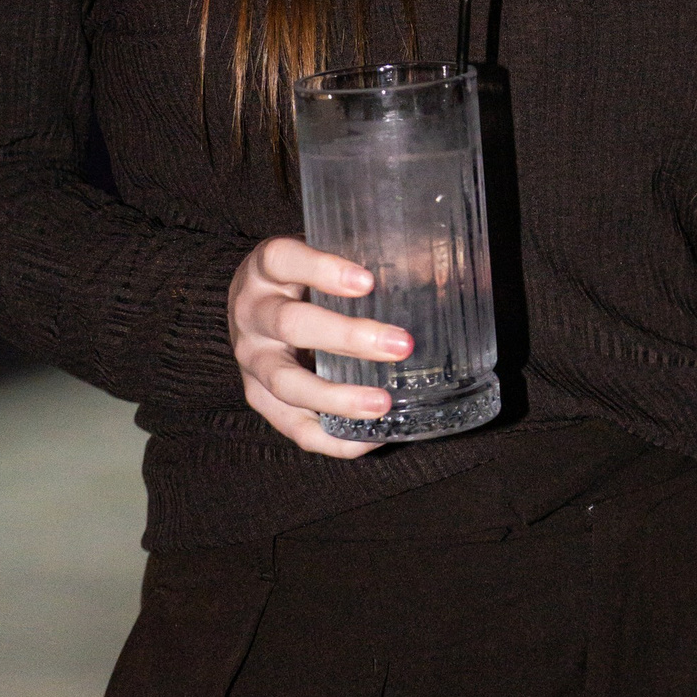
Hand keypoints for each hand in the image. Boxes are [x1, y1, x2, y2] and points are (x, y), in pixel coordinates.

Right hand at [227, 236, 407, 457]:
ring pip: (287, 383)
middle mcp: (251, 313)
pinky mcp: (258, 398)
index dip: (321, 269)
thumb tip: (446, 277)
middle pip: (291, 325)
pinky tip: (370, 439)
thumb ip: (371, 262)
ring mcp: (250, 360)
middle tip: (400, 345)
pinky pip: (292, 426)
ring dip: (336, 397)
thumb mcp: (324, 258)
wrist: (253, 303)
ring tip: (382, 403)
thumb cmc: (303, 278)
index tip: (368, 282)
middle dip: (347, 338)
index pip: (283, 259)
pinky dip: (331, 438)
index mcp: (266, 269)